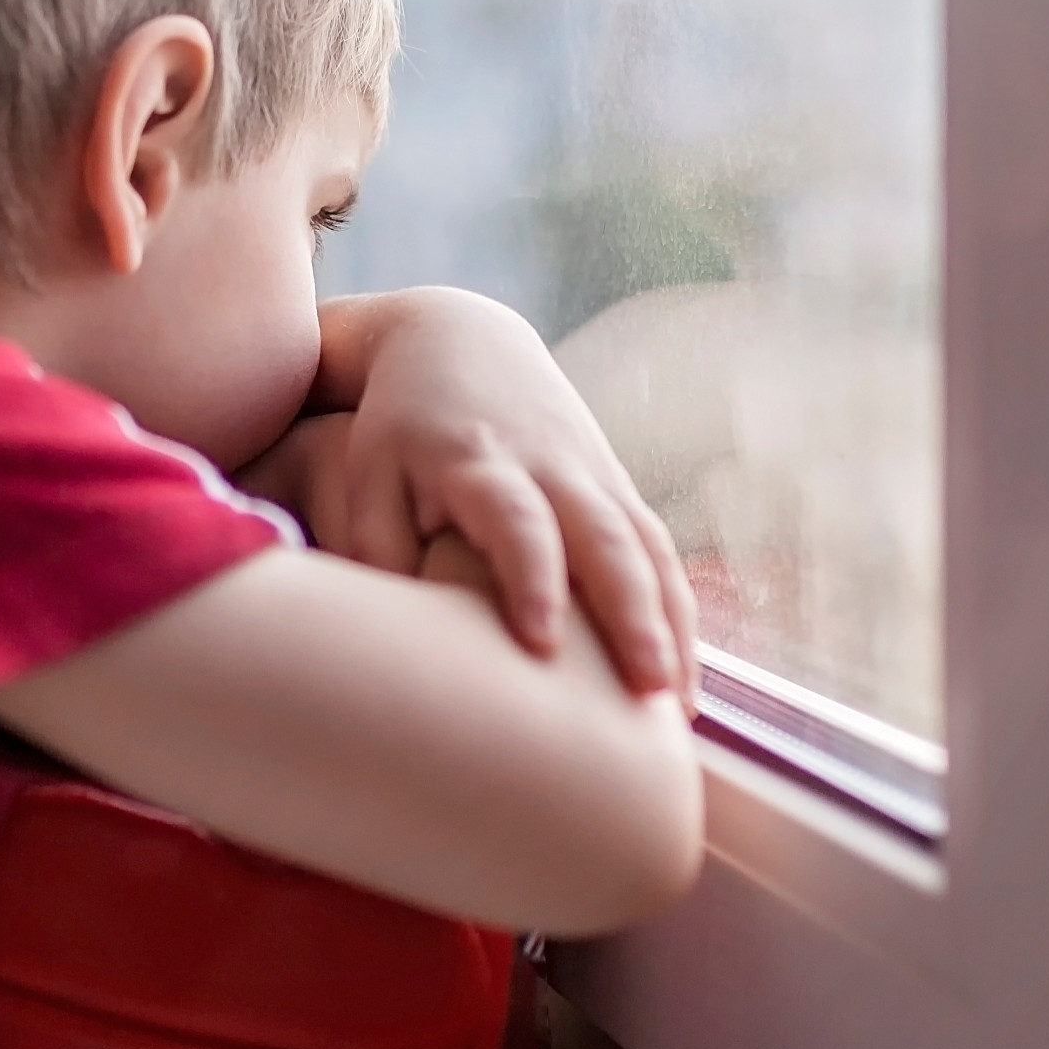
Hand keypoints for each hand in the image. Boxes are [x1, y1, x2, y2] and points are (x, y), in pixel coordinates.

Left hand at [305, 288, 698, 702]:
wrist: (458, 339)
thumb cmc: (399, 426)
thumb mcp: (368, 473)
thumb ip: (377, 547)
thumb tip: (396, 633)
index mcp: (482, 462)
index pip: (518, 523)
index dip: (533, 579)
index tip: (543, 645)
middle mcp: (552, 468)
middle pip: (606, 540)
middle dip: (632, 615)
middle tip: (648, 690)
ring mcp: (595, 475)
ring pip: (647, 550)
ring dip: (670, 625)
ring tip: (676, 709)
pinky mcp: (617, 488)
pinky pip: (658, 553)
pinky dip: (676, 613)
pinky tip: (680, 681)